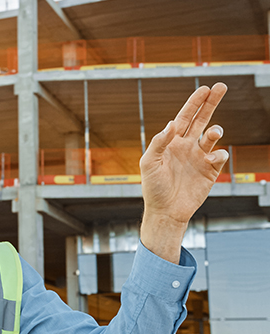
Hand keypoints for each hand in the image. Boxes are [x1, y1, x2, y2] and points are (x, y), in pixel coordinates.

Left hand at [139, 83, 228, 262]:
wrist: (165, 211)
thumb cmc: (153, 187)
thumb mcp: (149, 163)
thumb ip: (158, 142)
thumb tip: (171, 124)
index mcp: (171, 142)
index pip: (184, 117)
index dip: (194, 103)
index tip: (204, 88)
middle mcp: (187, 146)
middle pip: (202, 119)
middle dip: (211, 103)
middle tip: (221, 86)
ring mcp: (199, 157)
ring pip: (212, 136)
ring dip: (216, 130)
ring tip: (214, 132)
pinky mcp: (210, 170)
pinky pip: (220, 156)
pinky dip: (218, 153)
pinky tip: (210, 158)